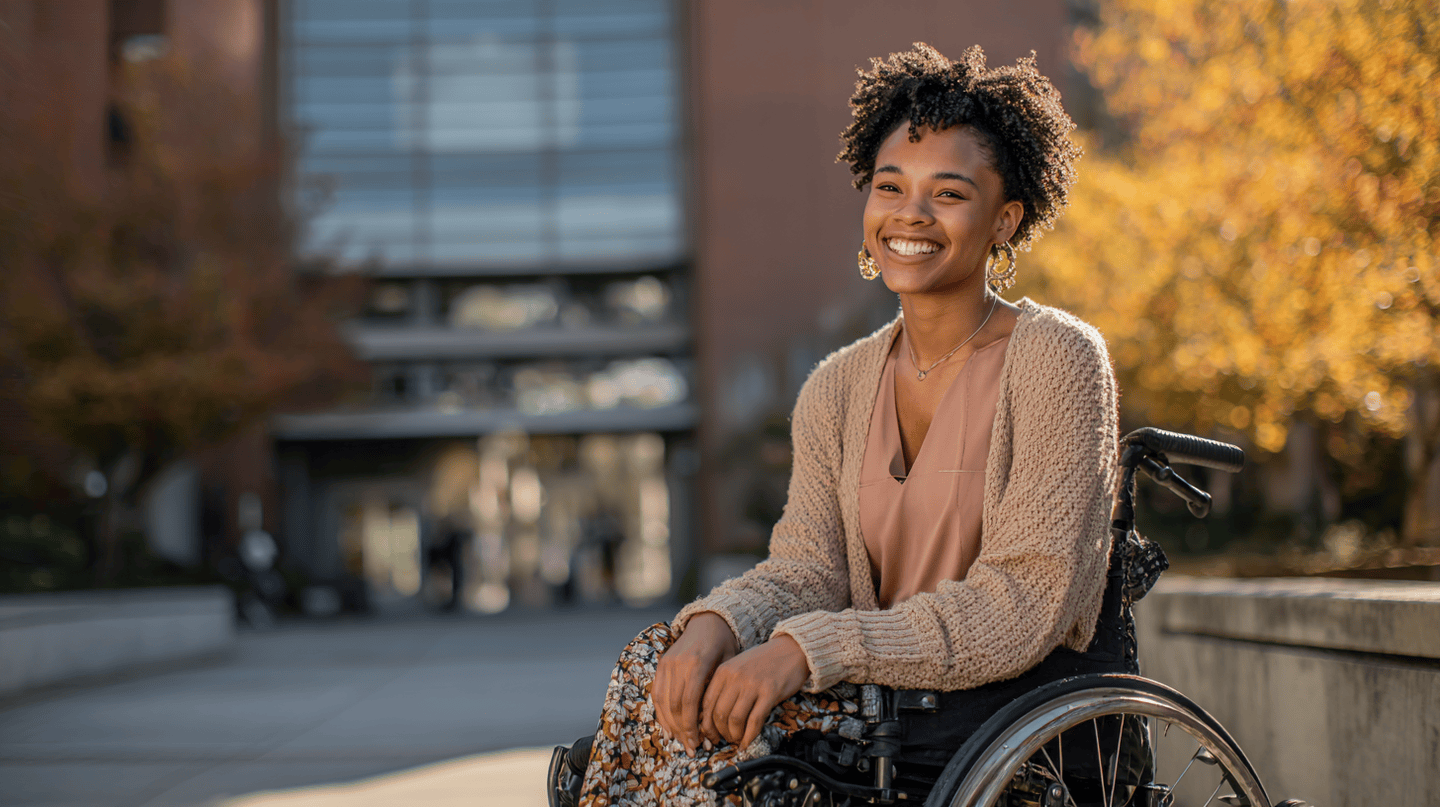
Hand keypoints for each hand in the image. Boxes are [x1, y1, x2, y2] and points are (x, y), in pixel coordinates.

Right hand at [654, 612, 738, 754]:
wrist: (709, 621)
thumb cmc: (724, 644)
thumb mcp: (729, 664)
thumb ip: (718, 691)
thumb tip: (713, 724)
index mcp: (696, 663)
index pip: (688, 702)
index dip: (691, 726)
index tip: (697, 743)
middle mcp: (677, 663)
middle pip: (674, 705)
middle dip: (681, 730)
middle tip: (691, 748)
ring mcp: (666, 663)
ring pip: (662, 701)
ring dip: (670, 725)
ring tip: (679, 742)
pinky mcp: (661, 665)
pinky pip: (657, 693)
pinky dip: (661, 712)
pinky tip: (668, 727)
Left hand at [701, 634, 810, 751]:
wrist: (791, 649)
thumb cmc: (763, 663)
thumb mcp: (737, 668)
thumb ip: (724, 687)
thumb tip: (712, 719)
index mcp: (723, 671)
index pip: (707, 704)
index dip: (706, 725)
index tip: (711, 735)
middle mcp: (735, 677)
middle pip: (719, 714)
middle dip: (721, 733)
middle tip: (726, 740)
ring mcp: (752, 684)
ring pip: (735, 719)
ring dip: (735, 736)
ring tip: (738, 740)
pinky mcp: (770, 692)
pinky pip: (755, 721)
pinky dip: (749, 736)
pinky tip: (748, 742)